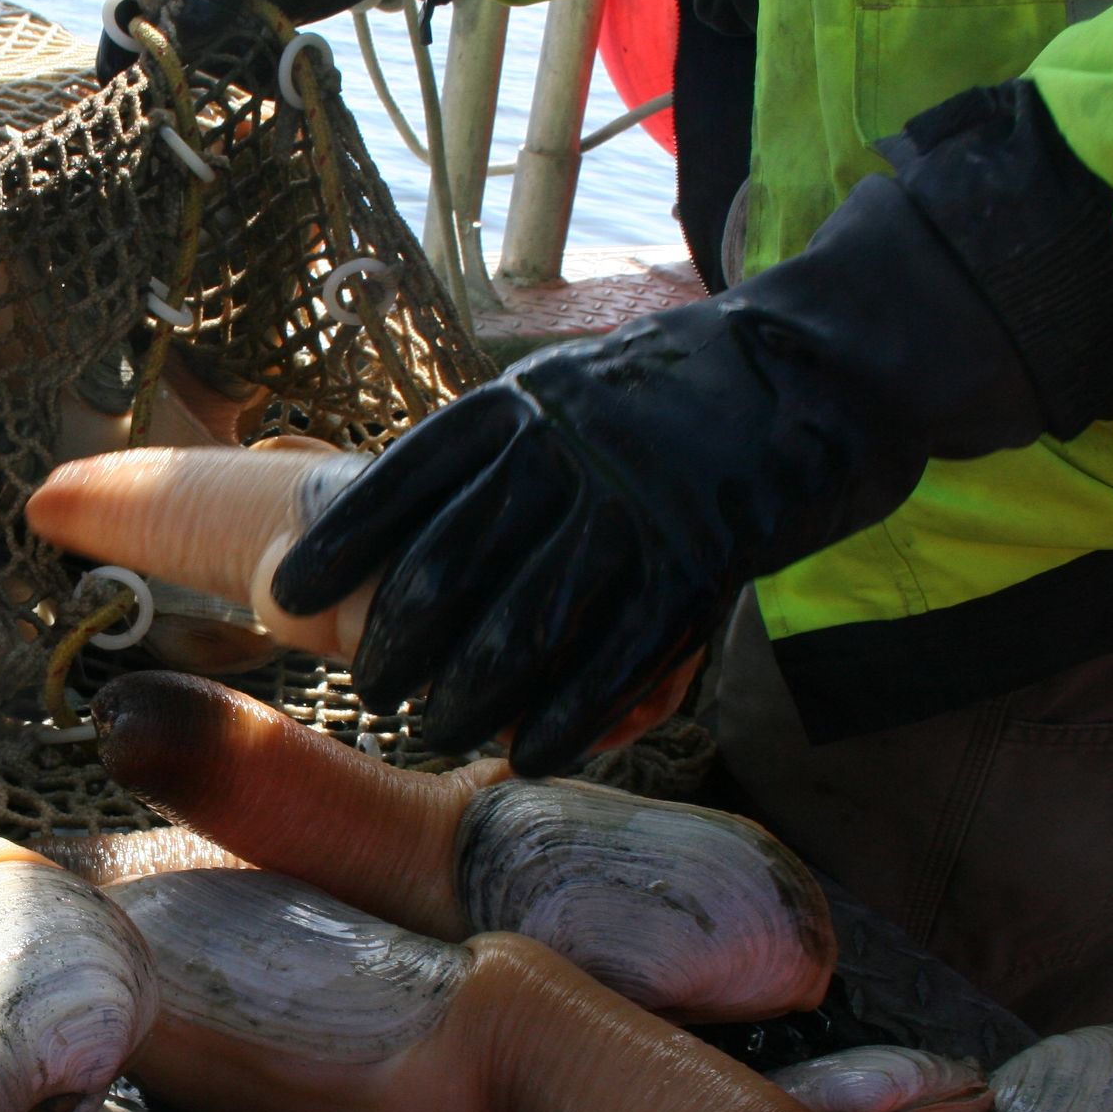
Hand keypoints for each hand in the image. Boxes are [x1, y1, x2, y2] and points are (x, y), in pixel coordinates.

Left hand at [272, 79, 1112, 774]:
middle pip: (444, 568)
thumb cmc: (682, 387)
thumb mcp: (572, 388)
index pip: (400, 483)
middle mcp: (561, 451)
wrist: (828, 359)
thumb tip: (411, 520)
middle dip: (394, 643)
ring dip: (464, 694)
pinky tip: (524, 752)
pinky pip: (612, 656)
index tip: (285, 594)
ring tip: (428, 733)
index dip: (338, 547)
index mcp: (518, 404)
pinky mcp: (700, 558)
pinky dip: (562, 713)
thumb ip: (503, 450)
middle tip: (369, 690)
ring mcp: (631, 506)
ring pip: (520, 625)